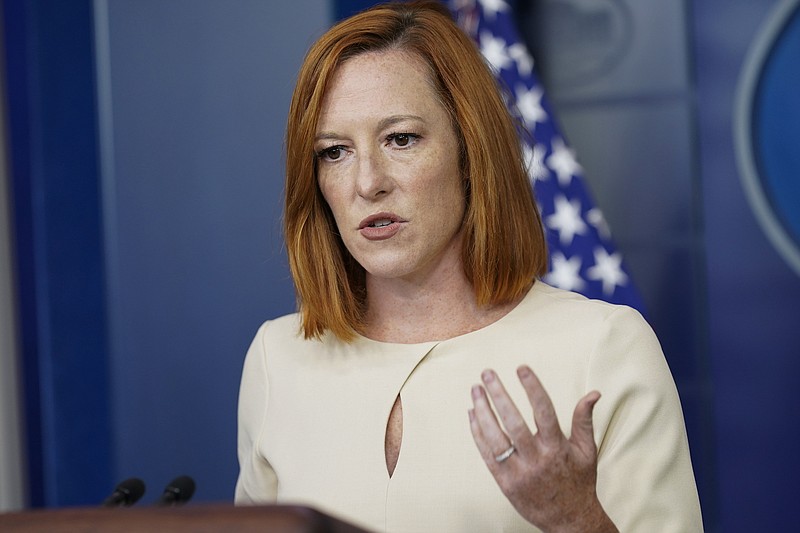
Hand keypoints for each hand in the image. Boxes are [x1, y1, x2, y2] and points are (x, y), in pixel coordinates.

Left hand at [468, 365, 617, 532]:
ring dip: (483, 411)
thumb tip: (593, 393)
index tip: (521, 368)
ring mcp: (519, 472)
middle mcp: (537, 459)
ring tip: (475, 390)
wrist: (569, 521)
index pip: (544, 411)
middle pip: (514, 422)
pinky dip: (478, 433)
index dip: (532, 388)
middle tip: (487, 373)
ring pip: (496, 438)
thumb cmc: (579, 482)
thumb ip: (584, 420)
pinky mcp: (505, 483)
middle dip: (499, 394)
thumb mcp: (587, 451)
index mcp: (558, 447)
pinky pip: (487, 455)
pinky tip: (472, 414)